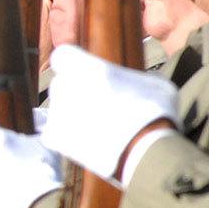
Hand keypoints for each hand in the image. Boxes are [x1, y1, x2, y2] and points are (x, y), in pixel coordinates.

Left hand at [39, 45, 179, 180]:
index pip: (63, 55)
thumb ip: (132, 77)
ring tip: (99, 128)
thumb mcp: (155, 83)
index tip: (82, 72)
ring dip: (72, 114)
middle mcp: (66, 86)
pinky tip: (86, 141)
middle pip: (61, 83)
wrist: (145, 151)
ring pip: (59, 108)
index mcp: (87, 67)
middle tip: (99, 106)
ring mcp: (58, 112)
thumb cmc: (155, 113)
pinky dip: (66, 137)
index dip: (71, 64)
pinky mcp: (55, 137)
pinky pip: (53, 133)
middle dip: (75, 91)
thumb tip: (132, 82)